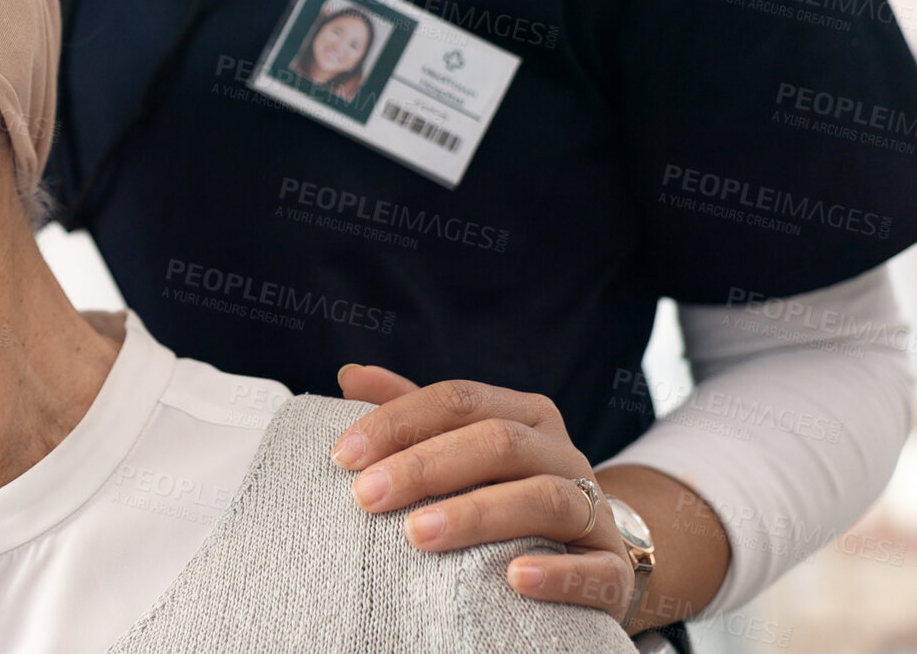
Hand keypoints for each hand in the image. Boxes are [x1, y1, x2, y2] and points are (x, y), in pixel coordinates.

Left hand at [334, 364, 637, 628]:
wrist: (588, 557)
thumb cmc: (502, 495)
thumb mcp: (459, 448)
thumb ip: (411, 414)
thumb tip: (350, 375)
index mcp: (524, 416)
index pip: (459, 399)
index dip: (398, 422)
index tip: (343, 456)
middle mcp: (563, 453)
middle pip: (497, 442)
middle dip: (425, 466)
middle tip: (366, 496)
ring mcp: (595, 510)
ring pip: (544, 498)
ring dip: (478, 514)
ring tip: (418, 535)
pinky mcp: (612, 570)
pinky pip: (594, 569)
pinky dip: (556, 573)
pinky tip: (513, 579)